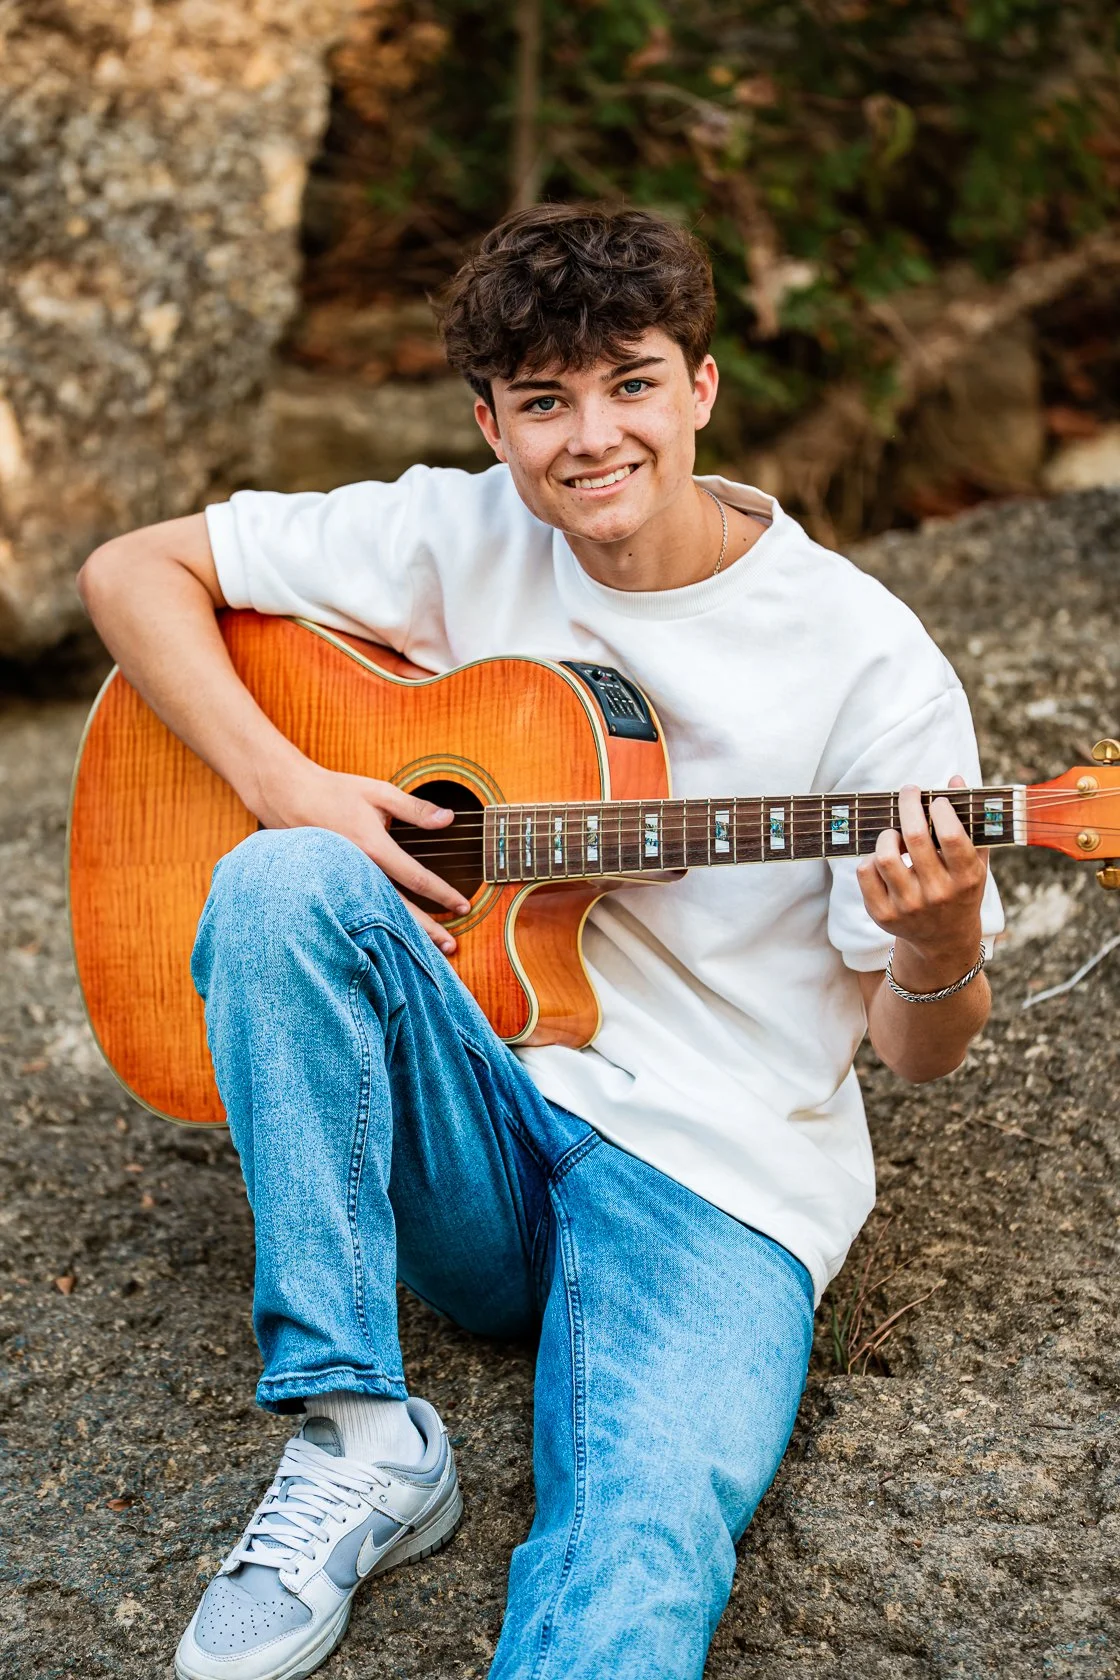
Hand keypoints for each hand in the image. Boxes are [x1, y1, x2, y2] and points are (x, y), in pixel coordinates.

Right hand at [255, 756, 470, 954]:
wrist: (287, 797)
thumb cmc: (335, 792)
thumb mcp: (379, 792)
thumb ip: (415, 808)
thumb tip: (448, 819)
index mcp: (372, 846)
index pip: (415, 878)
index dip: (442, 894)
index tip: (463, 906)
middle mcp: (358, 870)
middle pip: (398, 908)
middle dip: (427, 930)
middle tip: (452, 946)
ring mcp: (343, 880)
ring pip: (378, 914)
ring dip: (405, 932)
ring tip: (428, 950)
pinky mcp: (333, 884)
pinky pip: (359, 909)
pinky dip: (379, 926)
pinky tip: (391, 938)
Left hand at [856, 775, 987, 983]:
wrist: (944, 940)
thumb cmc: (960, 889)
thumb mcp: (974, 861)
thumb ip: (969, 821)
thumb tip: (954, 779)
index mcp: (966, 879)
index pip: (952, 836)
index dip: (941, 810)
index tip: (936, 800)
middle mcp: (938, 894)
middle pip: (914, 838)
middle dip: (909, 806)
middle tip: (909, 792)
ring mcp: (908, 906)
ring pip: (885, 855)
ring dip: (888, 835)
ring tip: (895, 834)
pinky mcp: (883, 915)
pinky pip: (866, 873)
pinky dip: (871, 859)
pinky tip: (883, 859)